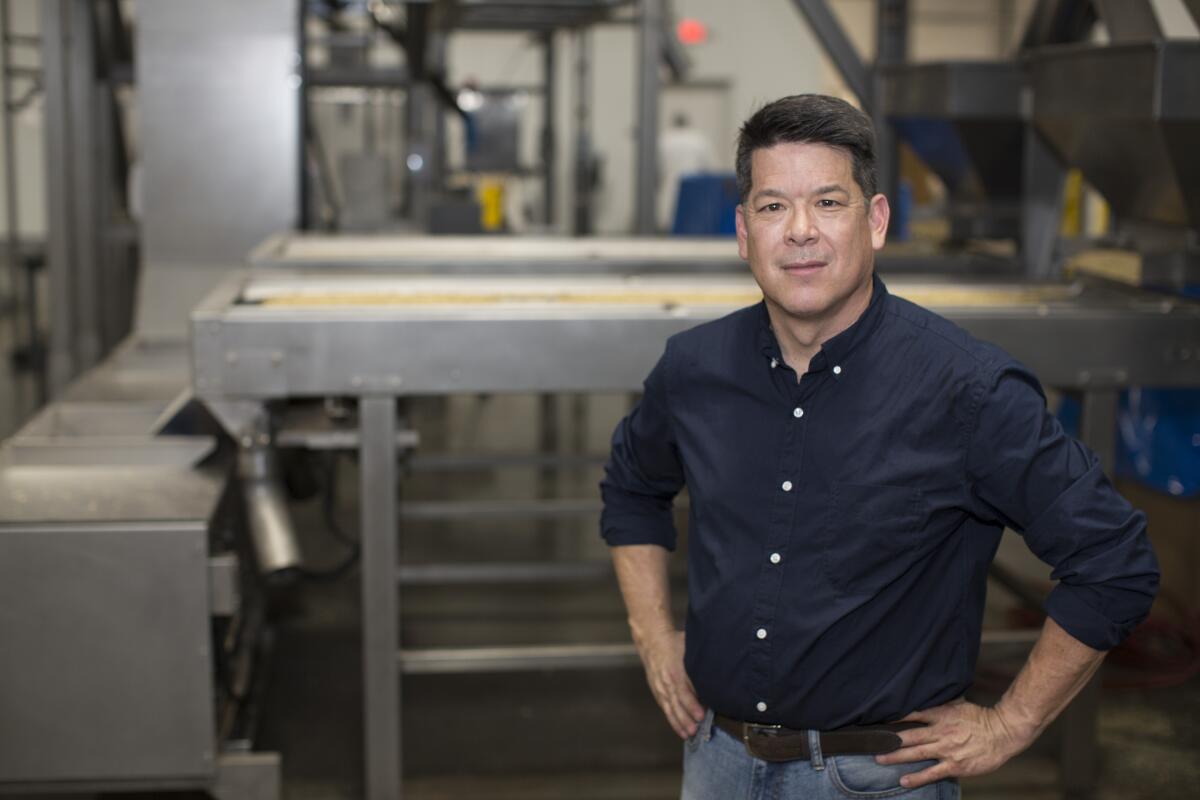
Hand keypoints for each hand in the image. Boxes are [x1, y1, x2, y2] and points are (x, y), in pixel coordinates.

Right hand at [635, 629, 705, 737]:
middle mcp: (666, 681)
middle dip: (686, 718)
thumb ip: (700, 663)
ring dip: (680, 722)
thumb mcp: (689, 648)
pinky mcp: (657, 692)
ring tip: (689, 734)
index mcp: (675, 670)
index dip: (692, 704)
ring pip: (670, 708)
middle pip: (676, 703)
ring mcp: (660, 688)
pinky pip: (665, 708)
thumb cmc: (675, 643)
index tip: (702, 715)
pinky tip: (680, 731)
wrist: (652, 641)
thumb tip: (718, 674)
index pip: (684, 690)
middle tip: (696, 730)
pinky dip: (672, 720)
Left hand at [874, 699, 1035, 787]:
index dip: (894, 718)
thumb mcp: (957, 704)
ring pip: (916, 754)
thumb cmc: (981, 718)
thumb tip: (923, 698)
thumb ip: (939, 704)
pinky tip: (903, 781)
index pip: (912, 715)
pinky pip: (932, 773)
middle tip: (871, 743)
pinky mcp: (955, 765)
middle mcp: (940, 732)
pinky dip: (917, 777)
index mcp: (940, 715)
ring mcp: (947, 750)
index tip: (878, 721)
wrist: (1003, 733)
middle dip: (889, 740)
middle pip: (909, 736)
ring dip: (896, 757)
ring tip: (880, 759)